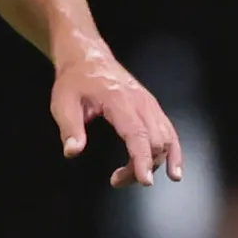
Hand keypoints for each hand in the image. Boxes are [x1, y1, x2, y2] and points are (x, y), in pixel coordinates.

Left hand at [50, 50, 184, 186]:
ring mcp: (150, 104)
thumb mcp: (63, 103)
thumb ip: (69, 128)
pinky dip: (174, 152)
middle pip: (154, 141)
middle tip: (117, 180)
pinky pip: (169, 131)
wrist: (88, 58)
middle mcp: (141, 102)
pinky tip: (174, 169)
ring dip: (155, 162)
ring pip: (165, 139)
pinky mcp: (153, 107)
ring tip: (138, 178)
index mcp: (119, 100)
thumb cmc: (76, 80)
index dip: (142, 159)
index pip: (137, 134)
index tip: (145, 180)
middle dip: (141, 167)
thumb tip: (72, 151)